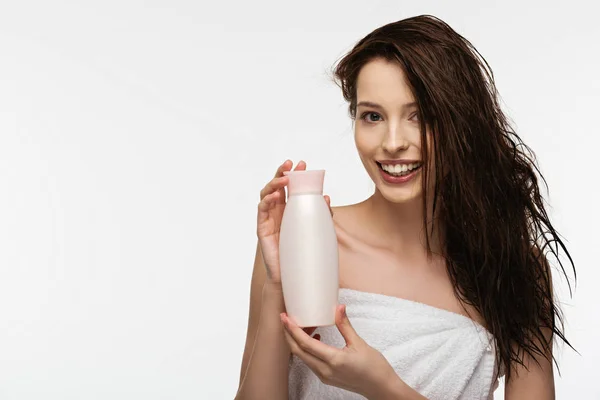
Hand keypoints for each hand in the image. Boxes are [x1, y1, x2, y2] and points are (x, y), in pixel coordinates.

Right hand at [257, 160, 332, 283]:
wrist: (293, 275)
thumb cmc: (303, 252)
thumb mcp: (316, 231)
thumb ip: (321, 215)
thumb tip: (327, 198)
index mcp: (290, 208)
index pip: (291, 187)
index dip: (295, 174)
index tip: (302, 164)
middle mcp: (278, 210)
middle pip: (277, 186)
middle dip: (282, 172)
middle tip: (290, 164)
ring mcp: (269, 218)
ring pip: (267, 194)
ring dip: (274, 183)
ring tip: (284, 178)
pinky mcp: (263, 228)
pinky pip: (261, 210)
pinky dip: (266, 200)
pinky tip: (274, 196)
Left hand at [280, 304, 403, 398]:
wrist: (381, 388)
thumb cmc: (374, 367)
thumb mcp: (359, 343)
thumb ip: (345, 325)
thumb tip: (338, 307)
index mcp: (333, 360)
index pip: (305, 344)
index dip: (292, 329)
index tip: (285, 318)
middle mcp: (325, 370)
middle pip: (298, 351)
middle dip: (288, 334)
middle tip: (285, 319)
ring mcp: (324, 376)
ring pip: (303, 357)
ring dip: (296, 342)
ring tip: (298, 325)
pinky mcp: (326, 378)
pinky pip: (310, 362)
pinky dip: (306, 349)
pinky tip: (314, 337)